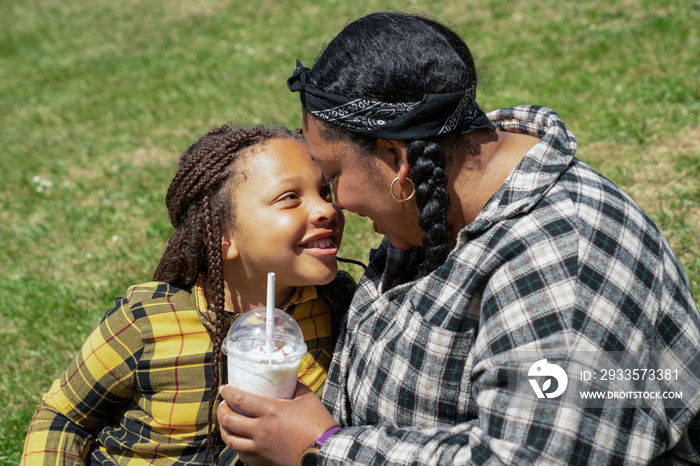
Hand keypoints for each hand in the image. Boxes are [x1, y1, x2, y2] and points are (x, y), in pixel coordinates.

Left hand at [218, 382, 337, 465]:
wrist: (325, 451)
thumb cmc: (318, 422)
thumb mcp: (307, 398)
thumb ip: (294, 386)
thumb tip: (287, 378)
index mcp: (271, 411)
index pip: (240, 400)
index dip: (228, 393)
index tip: (225, 389)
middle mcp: (261, 430)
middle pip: (229, 420)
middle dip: (221, 410)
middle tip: (223, 404)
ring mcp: (261, 448)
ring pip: (231, 440)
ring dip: (224, 429)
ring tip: (226, 423)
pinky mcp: (264, 461)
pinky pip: (242, 456)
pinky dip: (237, 447)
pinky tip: (240, 441)